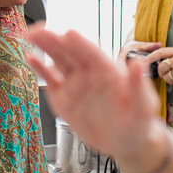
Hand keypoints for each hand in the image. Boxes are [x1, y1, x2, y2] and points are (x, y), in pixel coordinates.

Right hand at [27, 27, 159, 158]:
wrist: (127, 142)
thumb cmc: (139, 122)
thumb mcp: (143, 107)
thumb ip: (138, 86)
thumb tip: (138, 63)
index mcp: (109, 71)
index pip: (93, 54)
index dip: (81, 44)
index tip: (69, 34)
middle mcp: (90, 73)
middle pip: (70, 52)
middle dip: (55, 40)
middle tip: (38, 29)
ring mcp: (76, 84)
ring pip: (58, 61)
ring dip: (45, 47)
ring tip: (31, 34)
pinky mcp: (65, 98)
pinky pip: (51, 81)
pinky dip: (40, 69)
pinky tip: (30, 57)